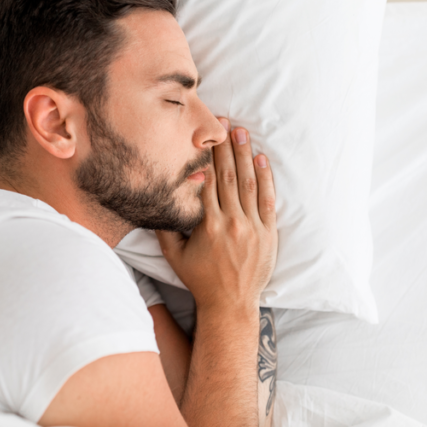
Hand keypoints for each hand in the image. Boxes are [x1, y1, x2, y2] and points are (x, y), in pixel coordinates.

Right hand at [156, 119, 277, 312]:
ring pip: (249, 183)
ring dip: (246, 155)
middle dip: (227, 147)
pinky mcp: (268, 233)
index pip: (208, 180)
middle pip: (229, 176)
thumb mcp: (174, 255)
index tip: (206, 135)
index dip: (207, 155)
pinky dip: (266, 178)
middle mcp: (232, 222)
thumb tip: (157, 202)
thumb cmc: (199, 279)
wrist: (230, 303)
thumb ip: (165, 228)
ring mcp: (253, 227)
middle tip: (225, 123)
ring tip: (243, 133)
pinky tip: (262, 160)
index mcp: (208, 224)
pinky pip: (268, 200)